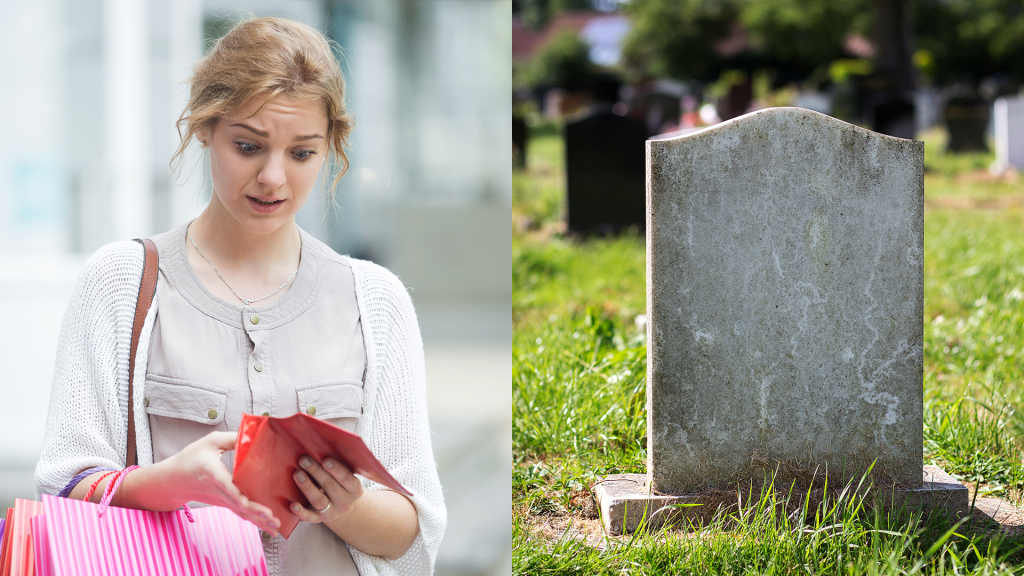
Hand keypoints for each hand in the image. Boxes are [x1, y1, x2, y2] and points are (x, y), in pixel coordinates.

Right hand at [164, 431, 280, 535]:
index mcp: (212, 472)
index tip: (248, 503)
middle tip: (273, 518)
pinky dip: (255, 521)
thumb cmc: (191, 458)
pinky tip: (270, 528)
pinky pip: (241, 513)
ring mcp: (221, 500)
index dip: (237, 495)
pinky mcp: (224, 503)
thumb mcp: (210, 442)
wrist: (173, 480)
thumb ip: (233, 438)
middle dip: (255, 512)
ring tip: (276, 526)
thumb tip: (256, 434)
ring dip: (258, 520)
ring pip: (240, 512)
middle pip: (237, 503)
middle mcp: (217, 490)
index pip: (226, 485)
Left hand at [289, 455, 363, 523]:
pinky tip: (293, 504)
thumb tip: (326, 444)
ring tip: (297, 474)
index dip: (337, 469)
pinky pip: (309, 518)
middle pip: (331, 487)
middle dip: (316, 472)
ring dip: (307, 487)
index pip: (348, 479)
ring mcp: (332, 513)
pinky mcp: (318, 520)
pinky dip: (301, 512)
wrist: (340, 505)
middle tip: (304, 460)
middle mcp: (345, 503)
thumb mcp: (345, 474)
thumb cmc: (340, 482)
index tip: (325, 460)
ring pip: (319, 501)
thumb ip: (338, 464)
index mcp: (355, 490)